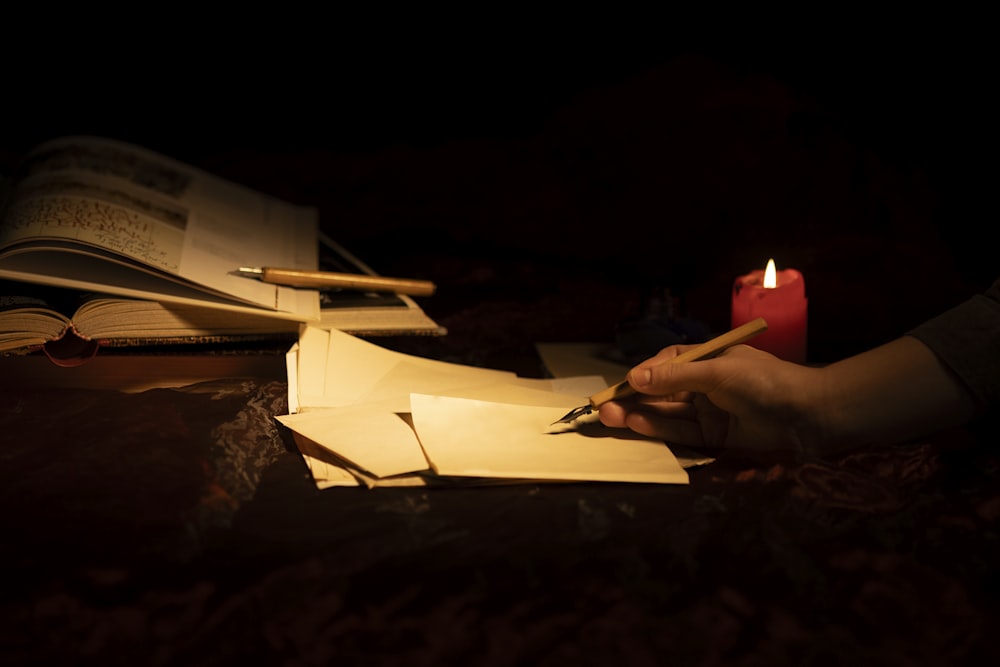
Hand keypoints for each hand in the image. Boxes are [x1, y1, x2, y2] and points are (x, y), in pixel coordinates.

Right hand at [598, 343, 822, 452]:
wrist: (809, 415)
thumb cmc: (765, 382)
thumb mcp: (717, 372)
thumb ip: (675, 377)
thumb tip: (636, 378)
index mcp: (708, 360)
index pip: (666, 365)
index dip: (643, 375)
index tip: (621, 385)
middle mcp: (705, 385)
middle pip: (662, 393)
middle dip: (633, 399)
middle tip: (604, 408)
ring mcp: (710, 411)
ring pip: (667, 413)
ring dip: (640, 415)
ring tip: (612, 417)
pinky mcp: (716, 437)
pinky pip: (682, 432)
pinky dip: (660, 429)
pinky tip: (638, 424)